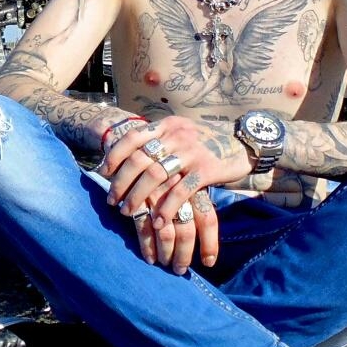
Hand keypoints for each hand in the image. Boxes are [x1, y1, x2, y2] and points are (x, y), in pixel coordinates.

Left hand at [102, 117, 246, 273]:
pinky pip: (180, 191)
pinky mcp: (206, 169)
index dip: (115, 155)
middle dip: (121, 182)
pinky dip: (166, 208)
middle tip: (111, 200)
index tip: (103, 173)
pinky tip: (157, 222)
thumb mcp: (181, 133)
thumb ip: (160, 140)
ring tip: (127, 212)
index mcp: (167, 125)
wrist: (243, 143)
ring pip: (155, 175)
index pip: (133, 137)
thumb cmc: (207, 143)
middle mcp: (176, 135)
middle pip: (140, 159)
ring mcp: (192, 151)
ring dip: (138, 197)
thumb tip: (130, 156)